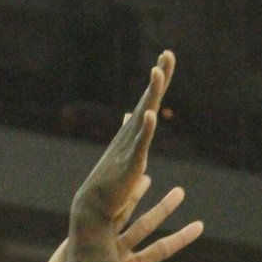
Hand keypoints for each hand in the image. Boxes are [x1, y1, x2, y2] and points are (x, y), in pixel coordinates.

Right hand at [34, 181, 202, 261]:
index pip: (161, 249)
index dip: (181, 238)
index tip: (200, 226)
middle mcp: (119, 251)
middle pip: (146, 225)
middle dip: (163, 209)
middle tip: (180, 192)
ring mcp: (101, 242)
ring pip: (123, 214)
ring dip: (134, 196)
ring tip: (146, 176)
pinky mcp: (82, 236)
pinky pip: (98, 213)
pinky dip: (108, 199)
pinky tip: (115, 181)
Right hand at [73, 53, 175, 222]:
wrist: (93, 208)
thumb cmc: (111, 184)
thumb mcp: (127, 154)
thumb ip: (132, 135)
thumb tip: (130, 116)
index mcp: (134, 133)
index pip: (149, 101)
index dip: (158, 81)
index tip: (165, 57)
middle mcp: (130, 135)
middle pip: (148, 100)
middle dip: (159, 77)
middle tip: (167, 53)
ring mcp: (129, 148)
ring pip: (143, 116)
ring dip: (150, 94)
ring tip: (157, 72)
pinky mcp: (130, 165)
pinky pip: (139, 144)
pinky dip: (145, 129)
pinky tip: (150, 115)